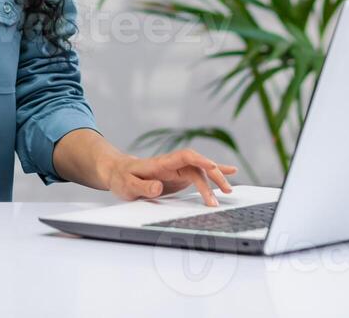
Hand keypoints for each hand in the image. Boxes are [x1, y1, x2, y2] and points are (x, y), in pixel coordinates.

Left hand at [104, 148, 237, 206]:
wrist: (119, 172)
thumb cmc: (122, 178)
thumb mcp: (127, 186)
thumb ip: (142, 187)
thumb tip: (158, 188)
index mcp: (161, 163)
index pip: (184, 157)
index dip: (199, 160)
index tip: (212, 168)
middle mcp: (172, 163)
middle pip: (198, 165)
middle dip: (213, 176)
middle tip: (223, 192)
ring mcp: (177, 169)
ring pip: (201, 170)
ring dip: (215, 179)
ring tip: (229, 190)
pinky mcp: (180, 176)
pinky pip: (200, 173)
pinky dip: (215, 172)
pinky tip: (229, 172)